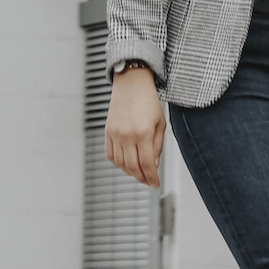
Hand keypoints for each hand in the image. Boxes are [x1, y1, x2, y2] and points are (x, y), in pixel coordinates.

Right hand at [106, 67, 165, 187]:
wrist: (131, 84)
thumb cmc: (149, 102)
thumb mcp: (160, 124)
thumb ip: (157, 146)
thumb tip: (153, 165)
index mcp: (144, 133)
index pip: (147, 164)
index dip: (152, 178)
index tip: (155, 184)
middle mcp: (127, 136)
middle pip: (133, 167)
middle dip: (142, 178)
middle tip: (148, 181)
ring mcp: (115, 134)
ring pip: (120, 163)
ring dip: (130, 172)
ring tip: (139, 173)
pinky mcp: (107, 132)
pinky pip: (110, 155)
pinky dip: (118, 163)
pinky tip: (125, 164)